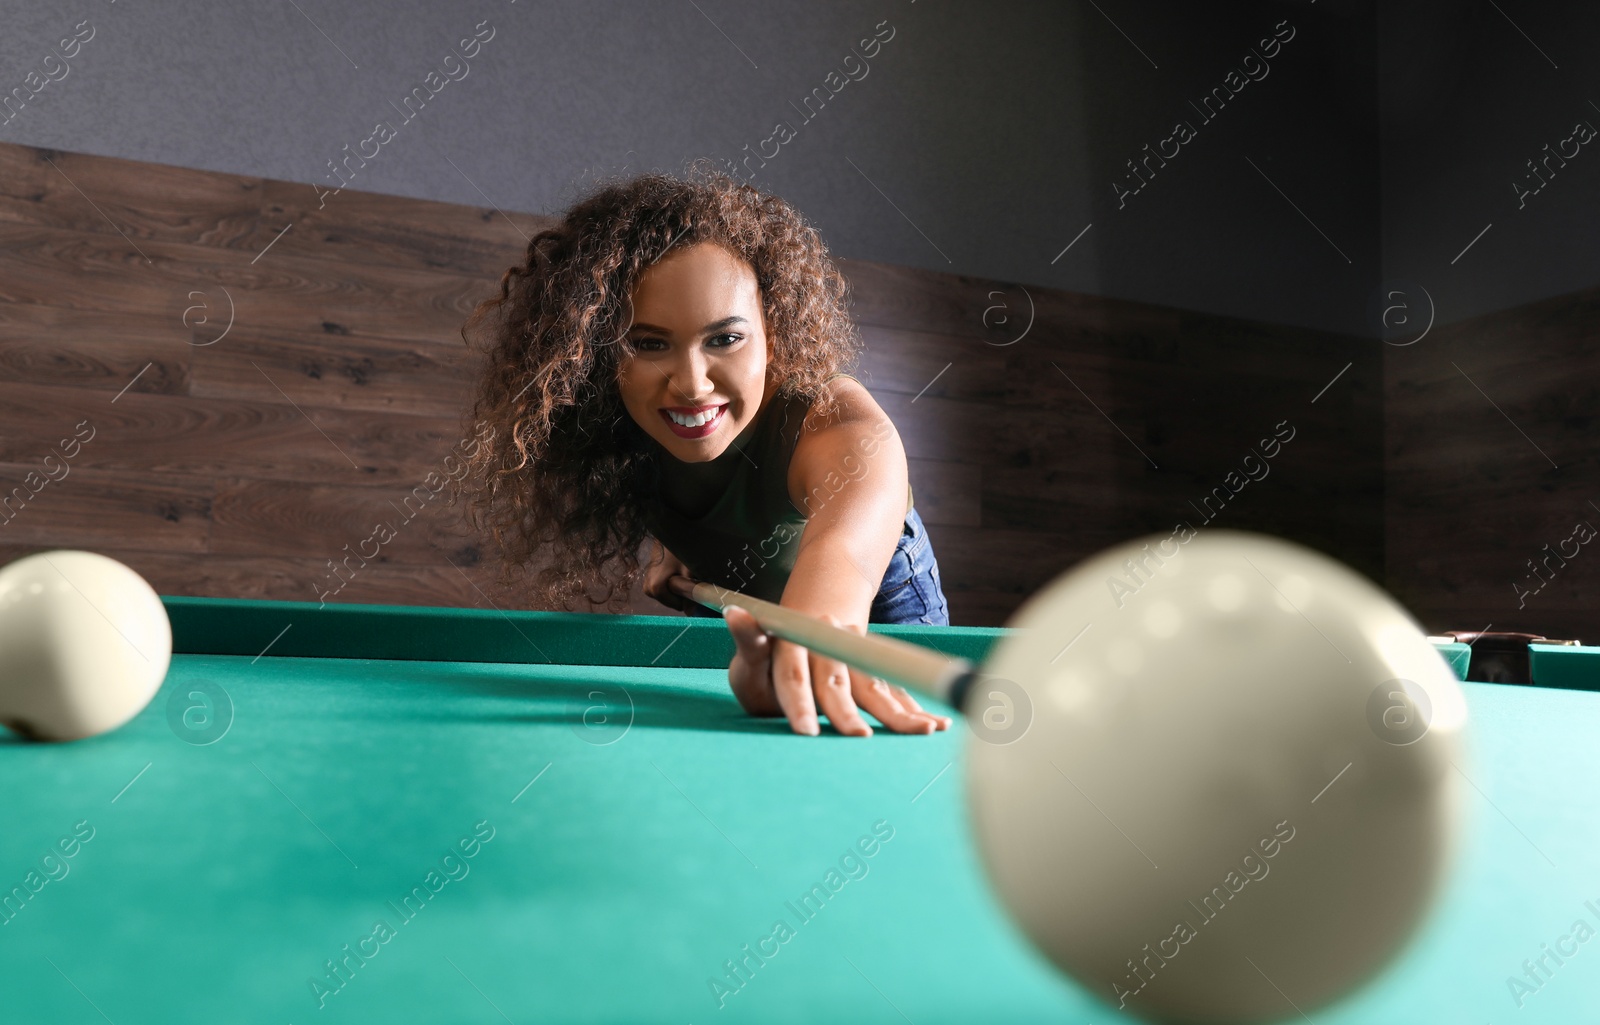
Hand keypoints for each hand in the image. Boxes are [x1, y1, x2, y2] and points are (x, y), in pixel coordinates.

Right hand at [643, 540, 694, 612]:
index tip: (692, 582)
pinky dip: (672, 583)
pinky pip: (664, 588)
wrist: (669, 532)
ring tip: (682, 572)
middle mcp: (647, 589)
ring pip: (668, 595)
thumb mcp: (689, 572)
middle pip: (671, 601)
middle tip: (688, 576)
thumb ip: (690, 593)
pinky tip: (676, 571)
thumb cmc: (679, 551)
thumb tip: (691, 612)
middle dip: (682, 592)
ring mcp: (646, 583)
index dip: (688, 596)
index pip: (677, 605)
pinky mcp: (648, 578)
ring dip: (678, 587)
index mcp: (655, 589)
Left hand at [722, 605, 952, 736]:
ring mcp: (856, 656)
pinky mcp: (873, 670)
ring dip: (898, 711)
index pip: (793, 674)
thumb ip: (749, 640)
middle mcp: (829, 646)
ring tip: (922, 731)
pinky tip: (935, 725)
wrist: (815, 621)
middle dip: (847, 713)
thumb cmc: (774, 654)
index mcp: (795, 642)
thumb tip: (735, 613)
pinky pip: (894, 692)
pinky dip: (913, 709)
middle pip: (837, 682)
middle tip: (857, 737)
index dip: (800, 702)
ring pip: (873, 685)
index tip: (806, 731)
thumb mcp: (755, 651)